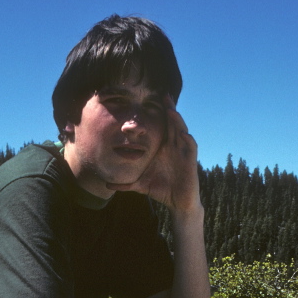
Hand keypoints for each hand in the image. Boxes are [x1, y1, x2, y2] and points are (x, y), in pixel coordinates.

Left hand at [106, 96, 201, 213]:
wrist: (177, 203)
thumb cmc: (161, 190)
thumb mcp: (140, 184)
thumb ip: (125, 183)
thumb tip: (106, 184)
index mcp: (162, 148)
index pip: (160, 127)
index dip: (158, 114)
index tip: (149, 100)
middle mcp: (173, 147)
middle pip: (172, 123)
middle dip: (169, 109)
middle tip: (163, 94)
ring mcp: (183, 152)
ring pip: (181, 131)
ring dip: (177, 120)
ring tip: (171, 109)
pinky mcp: (190, 161)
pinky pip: (190, 147)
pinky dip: (187, 139)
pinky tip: (183, 133)